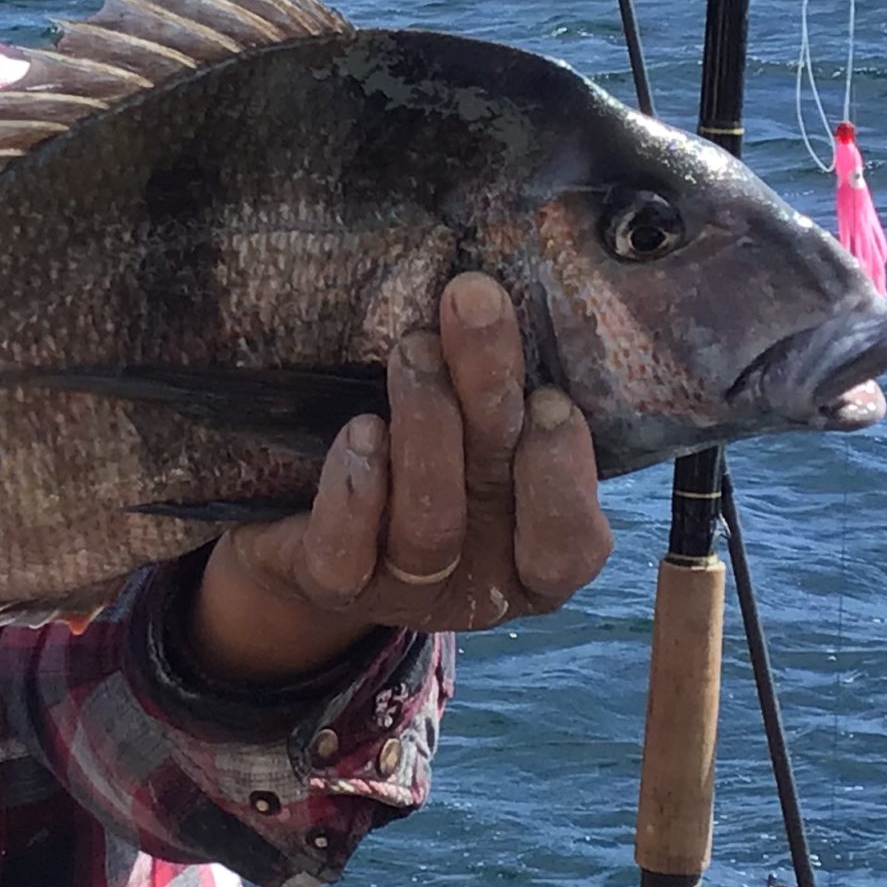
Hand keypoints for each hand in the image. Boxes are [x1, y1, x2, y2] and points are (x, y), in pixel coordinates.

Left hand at [186, 273, 614, 683]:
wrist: (314, 530)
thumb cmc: (427, 463)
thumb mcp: (481, 437)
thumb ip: (511, 396)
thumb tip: (510, 294)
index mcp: (535, 555)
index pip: (572, 544)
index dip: (564, 475)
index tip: (550, 394)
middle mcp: (480, 582)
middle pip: (496, 498)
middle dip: (489, 393)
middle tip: (474, 302)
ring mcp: (406, 593)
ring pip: (427, 527)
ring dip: (426, 427)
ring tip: (413, 349)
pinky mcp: (333, 586)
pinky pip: (345, 555)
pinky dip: (355, 491)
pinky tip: (359, 430)